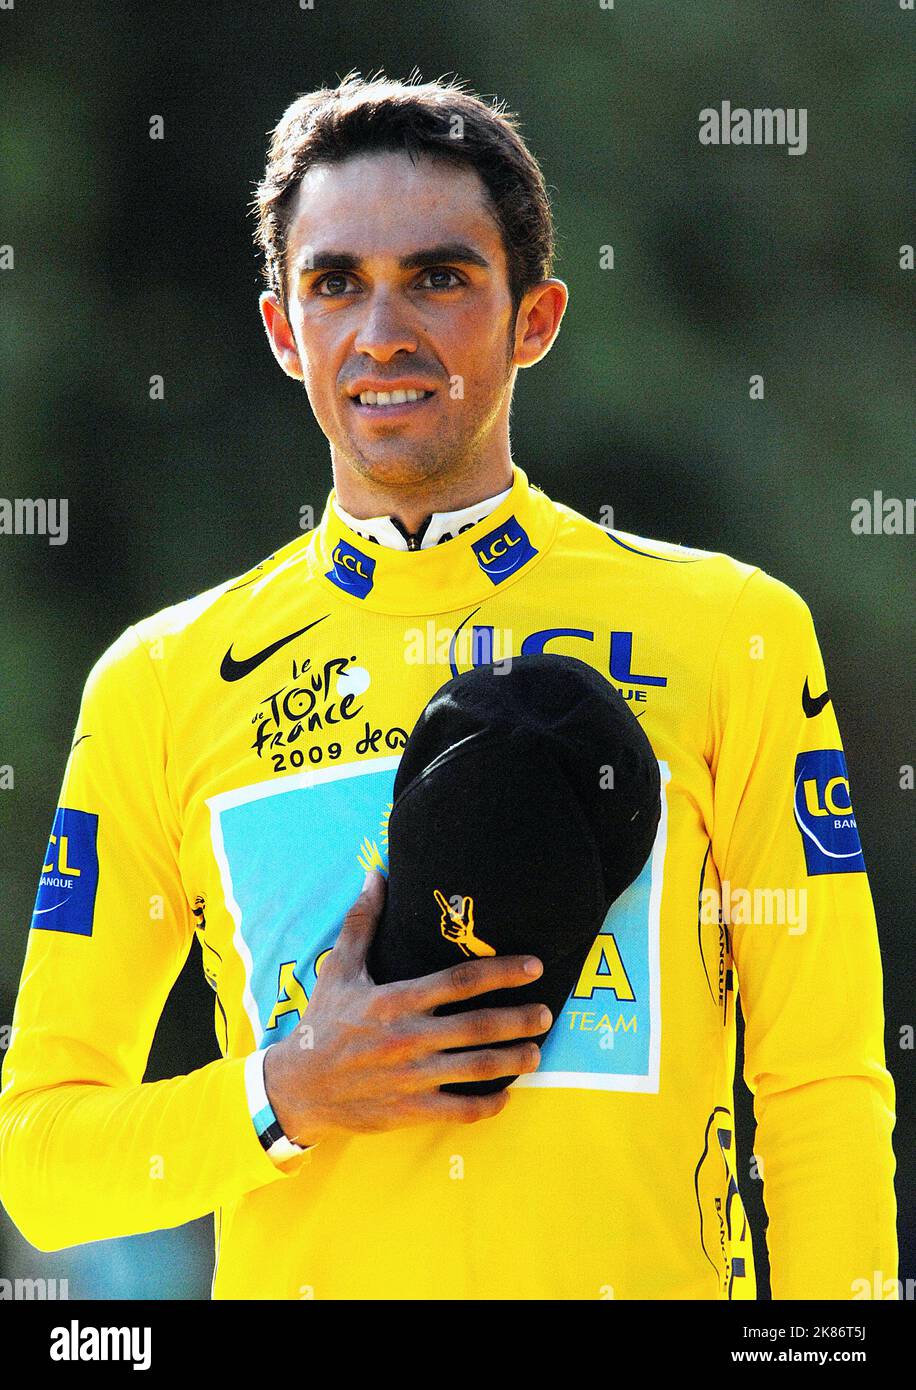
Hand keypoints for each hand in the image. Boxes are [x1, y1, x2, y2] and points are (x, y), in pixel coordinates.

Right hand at [264, 869, 548, 1144]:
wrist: (297, 1086)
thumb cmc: (323, 1022)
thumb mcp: (339, 969)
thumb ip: (362, 921)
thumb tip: (376, 873)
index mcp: (395, 1000)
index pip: (459, 981)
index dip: (501, 971)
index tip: (534, 966)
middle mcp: (407, 1038)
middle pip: (477, 1027)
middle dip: (519, 1020)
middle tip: (547, 1013)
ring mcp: (410, 1077)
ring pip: (476, 1069)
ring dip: (513, 1061)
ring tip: (537, 1052)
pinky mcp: (409, 1110)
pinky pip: (458, 1110)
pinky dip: (488, 1106)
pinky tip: (506, 1095)